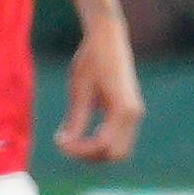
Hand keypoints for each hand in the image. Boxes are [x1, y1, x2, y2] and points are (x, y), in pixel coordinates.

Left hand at [57, 23, 145, 162]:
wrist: (107, 39)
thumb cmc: (91, 60)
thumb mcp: (79, 90)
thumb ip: (75, 120)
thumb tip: (66, 145)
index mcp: (123, 109)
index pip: (103, 145)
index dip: (80, 150)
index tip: (59, 140)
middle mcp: (134, 114)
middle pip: (115, 154)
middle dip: (89, 155)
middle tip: (64, 144)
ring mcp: (134, 114)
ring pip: (119, 150)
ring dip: (95, 151)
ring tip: (69, 139)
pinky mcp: (129, 111)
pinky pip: (117, 138)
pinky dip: (99, 143)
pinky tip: (78, 133)